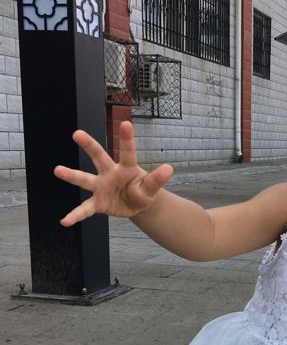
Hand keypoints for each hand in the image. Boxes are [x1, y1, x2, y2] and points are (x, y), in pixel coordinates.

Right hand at [55, 121, 173, 226]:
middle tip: (77, 134)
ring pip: (85, 180)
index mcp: (126, 168)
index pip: (127, 152)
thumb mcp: (151, 188)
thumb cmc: (142, 191)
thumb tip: (169, 168)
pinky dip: (75, 215)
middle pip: (99, 157)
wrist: (135, 205)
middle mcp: (110, 174)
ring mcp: (101, 187)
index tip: (126, 123)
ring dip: (72, 175)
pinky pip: (85, 209)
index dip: (127, 139)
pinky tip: (64, 221)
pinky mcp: (97, 203)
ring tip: (58, 170)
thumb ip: (157, 180)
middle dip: (89, 145)